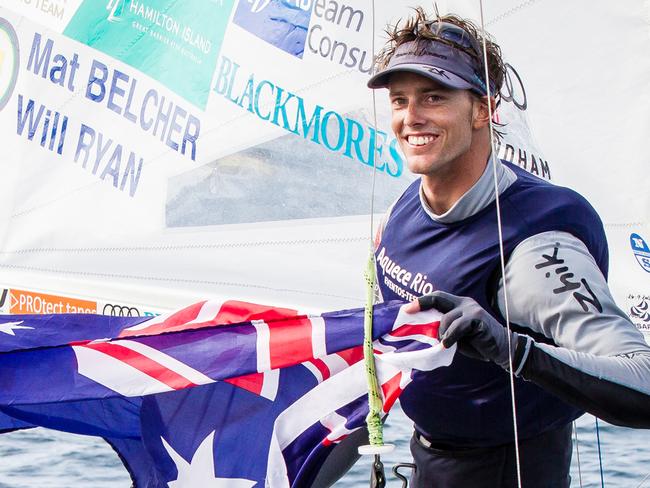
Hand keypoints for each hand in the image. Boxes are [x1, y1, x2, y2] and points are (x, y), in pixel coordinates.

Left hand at [405, 291, 530, 372]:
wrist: (503, 349)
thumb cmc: (477, 343)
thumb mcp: (456, 335)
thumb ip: (444, 329)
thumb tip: (424, 331)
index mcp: (458, 305)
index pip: (437, 298)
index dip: (421, 301)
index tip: (406, 309)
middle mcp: (464, 303)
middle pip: (438, 298)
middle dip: (422, 303)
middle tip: (408, 312)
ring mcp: (472, 309)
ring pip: (446, 317)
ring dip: (441, 332)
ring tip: (443, 344)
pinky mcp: (478, 318)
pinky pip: (458, 326)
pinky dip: (450, 336)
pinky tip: (447, 345)